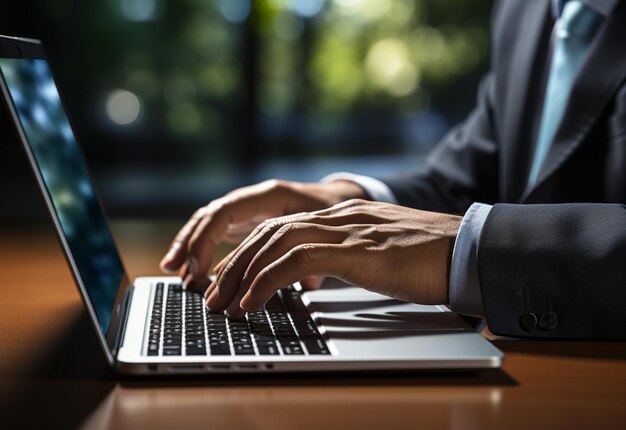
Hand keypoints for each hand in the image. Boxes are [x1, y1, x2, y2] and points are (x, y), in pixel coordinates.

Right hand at [159, 179, 365, 286]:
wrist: (335, 197)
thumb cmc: (330, 210)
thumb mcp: (326, 226)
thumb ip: (313, 252)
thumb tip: (307, 283)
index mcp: (269, 195)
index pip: (225, 211)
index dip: (208, 239)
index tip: (201, 269)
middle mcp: (252, 200)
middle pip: (209, 216)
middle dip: (189, 242)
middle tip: (174, 269)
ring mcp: (246, 211)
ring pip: (207, 224)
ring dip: (188, 246)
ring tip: (171, 270)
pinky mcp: (245, 223)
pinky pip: (215, 234)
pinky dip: (200, 251)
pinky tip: (191, 272)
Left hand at [205, 199, 462, 317]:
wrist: (469, 251)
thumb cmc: (434, 259)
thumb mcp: (384, 253)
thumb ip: (354, 255)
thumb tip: (326, 275)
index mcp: (345, 216)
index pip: (284, 226)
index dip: (252, 251)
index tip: (233, 278)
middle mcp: (339, 217)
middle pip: (270, 231)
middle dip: (236, 263)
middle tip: (214, 293)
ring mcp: (345, 230)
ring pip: (274, 242)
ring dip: (242, 274)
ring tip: (223, 303)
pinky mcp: (353, 250)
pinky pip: (295, 260)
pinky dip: (267, 281)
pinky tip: (253, 303)